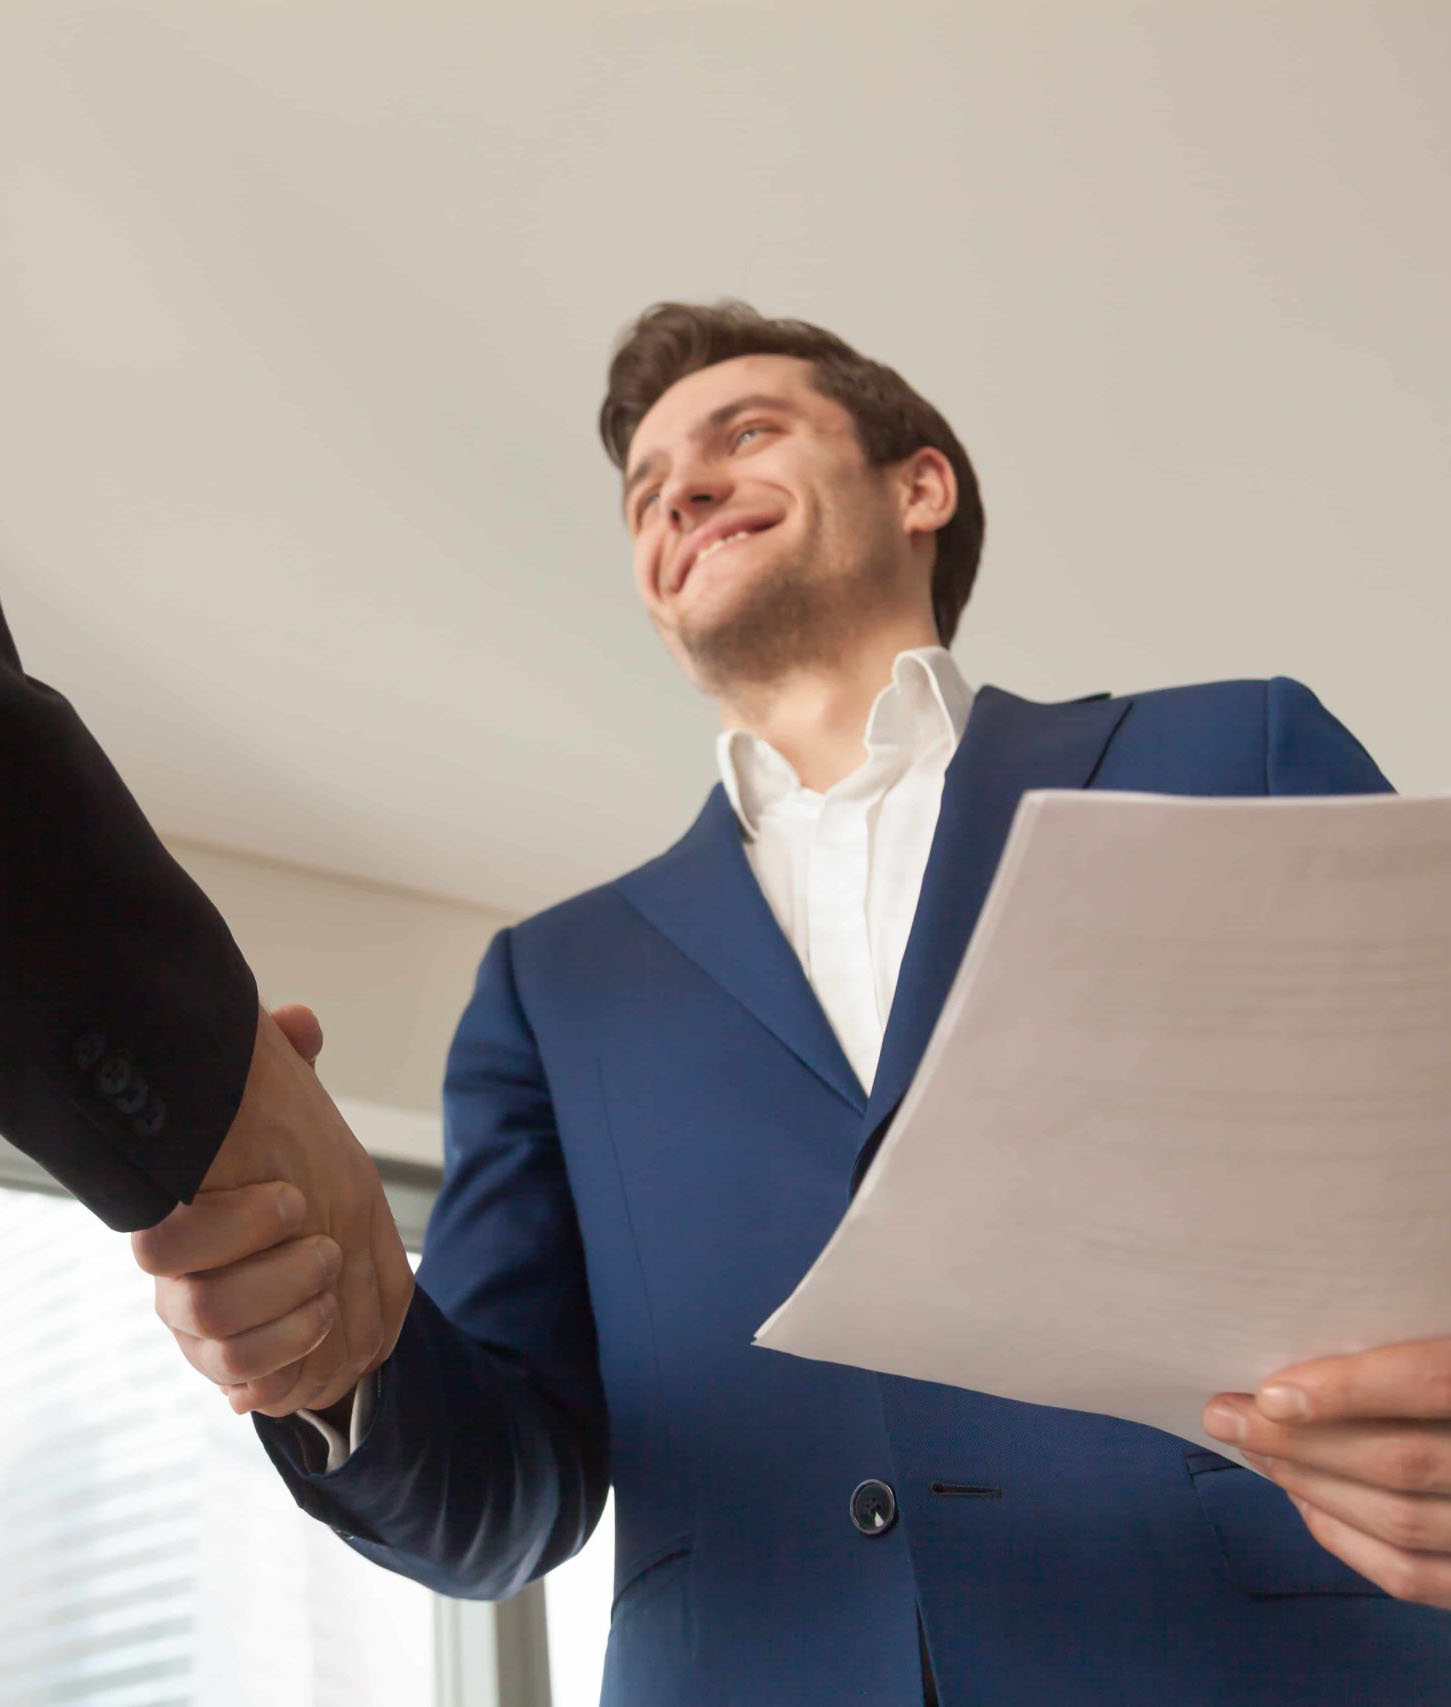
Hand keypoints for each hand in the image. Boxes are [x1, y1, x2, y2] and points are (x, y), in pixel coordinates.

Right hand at [131, 1002, 413, 1418]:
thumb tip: (298, 1025)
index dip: (231, 1229)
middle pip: (199, 1309)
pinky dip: (282, 1376)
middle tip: (327, 1250)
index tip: (298, 1198)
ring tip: (331, 1294)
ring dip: (291, 1327)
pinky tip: (315, 1340)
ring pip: (224, 1353)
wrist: (299, 1216)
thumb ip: (283, 1062)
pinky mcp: (235, 1363)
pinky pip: (245, 1389)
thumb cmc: (275, 1146)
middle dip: (276, 1281)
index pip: (167, 1243)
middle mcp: (181, 1279)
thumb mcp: (282, 1099)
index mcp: (182, 1217)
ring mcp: (203, 1326)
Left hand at [1203, 1337, 1450, 1608]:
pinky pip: (1415, 1578)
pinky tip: (1304, 1502)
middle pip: (1401, 1461)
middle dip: (1300, 1442)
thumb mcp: (1440, 1315)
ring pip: (1401, 1524)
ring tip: (1255, 1450)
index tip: (1272, 1392)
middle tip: (1225, 1414)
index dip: (1351, 1388)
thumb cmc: (1447, 1347)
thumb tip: (1304, 1326)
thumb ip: (1408, 1329)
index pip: (1435, 1383)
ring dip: (1311, 1487)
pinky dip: (1346, 1541)